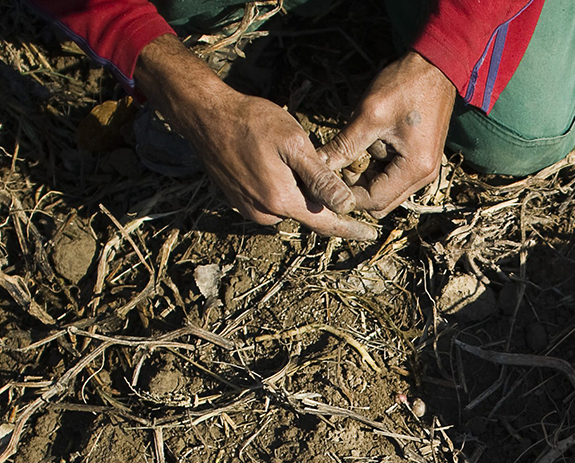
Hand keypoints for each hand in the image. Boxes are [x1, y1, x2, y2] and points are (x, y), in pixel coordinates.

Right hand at [135, 35, 376, 239]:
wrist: (205, 115)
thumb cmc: (252, 122)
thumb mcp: (294, 144)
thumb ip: (320, 178)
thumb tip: (345, 205)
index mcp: (281, 201)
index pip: (324, 223)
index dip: (349, 229)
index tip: (369, 234)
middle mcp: (263, 213)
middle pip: (307, 212)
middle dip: (320, 198)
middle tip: (320, 164)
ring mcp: (248, 209)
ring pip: (289, 205)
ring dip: (299, 190)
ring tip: (288, 158)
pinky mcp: (239, 201)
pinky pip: (271, 200)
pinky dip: (282, 187)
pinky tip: (274, 161)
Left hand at [319, 52, 456, 216]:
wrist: (435, 68)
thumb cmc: (405, 86)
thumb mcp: (369, 115)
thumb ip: (344, 145)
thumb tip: (318, 165)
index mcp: (415, 168)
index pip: (374, 200)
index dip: (345, 194)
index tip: (323, 180)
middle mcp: (424, 177)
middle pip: (381, 202)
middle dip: (354, 189)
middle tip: (333, 167)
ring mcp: (423, 170)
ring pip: (385, 191)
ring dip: (363, 178)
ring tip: (348, 151)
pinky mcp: (419, 161)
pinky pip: (392, 176)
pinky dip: (374, 168)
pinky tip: (364, 146)